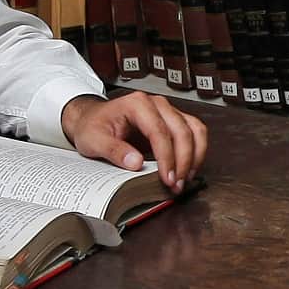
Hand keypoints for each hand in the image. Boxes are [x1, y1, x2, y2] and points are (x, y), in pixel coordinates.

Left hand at [60, 92, 207, 191]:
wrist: (92, 119)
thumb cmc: (92, 127)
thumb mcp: (93, 140)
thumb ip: (114, 151)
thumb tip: (136, 163)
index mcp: (137, 104)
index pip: (159, 131)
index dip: (166, 157)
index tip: (167, 179)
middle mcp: (157, 104)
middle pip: (182, 131)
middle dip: (183, 161)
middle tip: (176, 185)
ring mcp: (168, 112)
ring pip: (195, 130)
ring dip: (194, 157)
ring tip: (184, 179)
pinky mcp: (174, 121)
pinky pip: (195, 133)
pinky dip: (197, 151)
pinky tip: (189, 169)